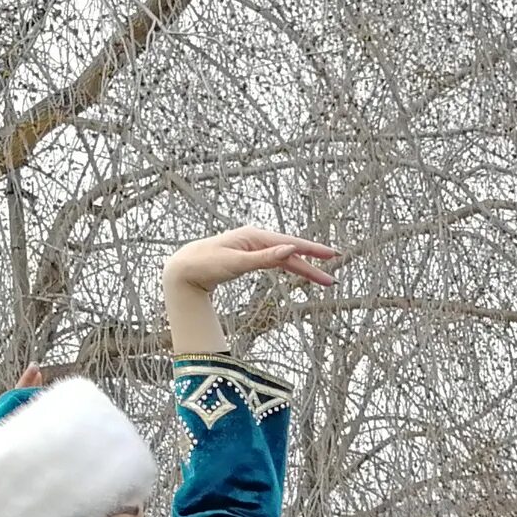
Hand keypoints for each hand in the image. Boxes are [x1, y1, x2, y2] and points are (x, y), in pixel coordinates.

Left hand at [164, 227, 339, 356]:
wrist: (183, 269)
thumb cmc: (205, 265)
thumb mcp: (236, 263)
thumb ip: (265, 258)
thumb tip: (290, 250)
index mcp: (254, 236)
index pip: (291, 243)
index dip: (313, 250)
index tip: (332, 255)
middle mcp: (255, 239)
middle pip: (291, 252)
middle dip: (312, 264)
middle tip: (332, 276)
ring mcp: (252, 248)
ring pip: (284, 258)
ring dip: (303, 269)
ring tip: (323, 280)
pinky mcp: (248, 257)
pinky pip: (275, 262)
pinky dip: (289, 267)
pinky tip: (298, 270)